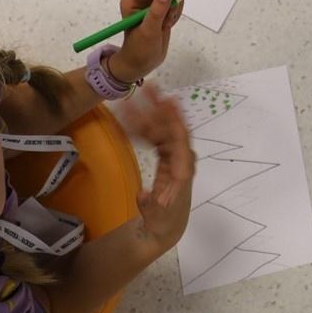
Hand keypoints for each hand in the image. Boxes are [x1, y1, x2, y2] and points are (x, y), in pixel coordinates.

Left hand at [107, 0, 182, 82]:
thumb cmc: (139, 50)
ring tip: (168, 21)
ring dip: (175, 4)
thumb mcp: (148, 30)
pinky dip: (178, 10)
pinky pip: (176, 0)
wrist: (142, 64)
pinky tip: (169, 24)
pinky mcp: (164, 10)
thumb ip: (158, 10)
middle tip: (169, 13)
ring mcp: (154, 3)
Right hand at [124, 87, 195, 251]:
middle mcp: (181, 156)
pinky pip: (152, 136)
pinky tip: (127, 115)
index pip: (180, 141)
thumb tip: (144, 196)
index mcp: (183, 168)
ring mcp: (172, 154)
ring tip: (137, 94)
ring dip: (148, 112)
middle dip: (160, 108)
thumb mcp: (158, 216)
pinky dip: (140, 126)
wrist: (167, 224)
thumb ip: (151, 205)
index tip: (168, 102)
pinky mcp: (164, 154)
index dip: (175, 121)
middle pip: (171, 127)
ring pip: (160, 128)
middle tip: (149, 88)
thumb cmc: (165, 220)